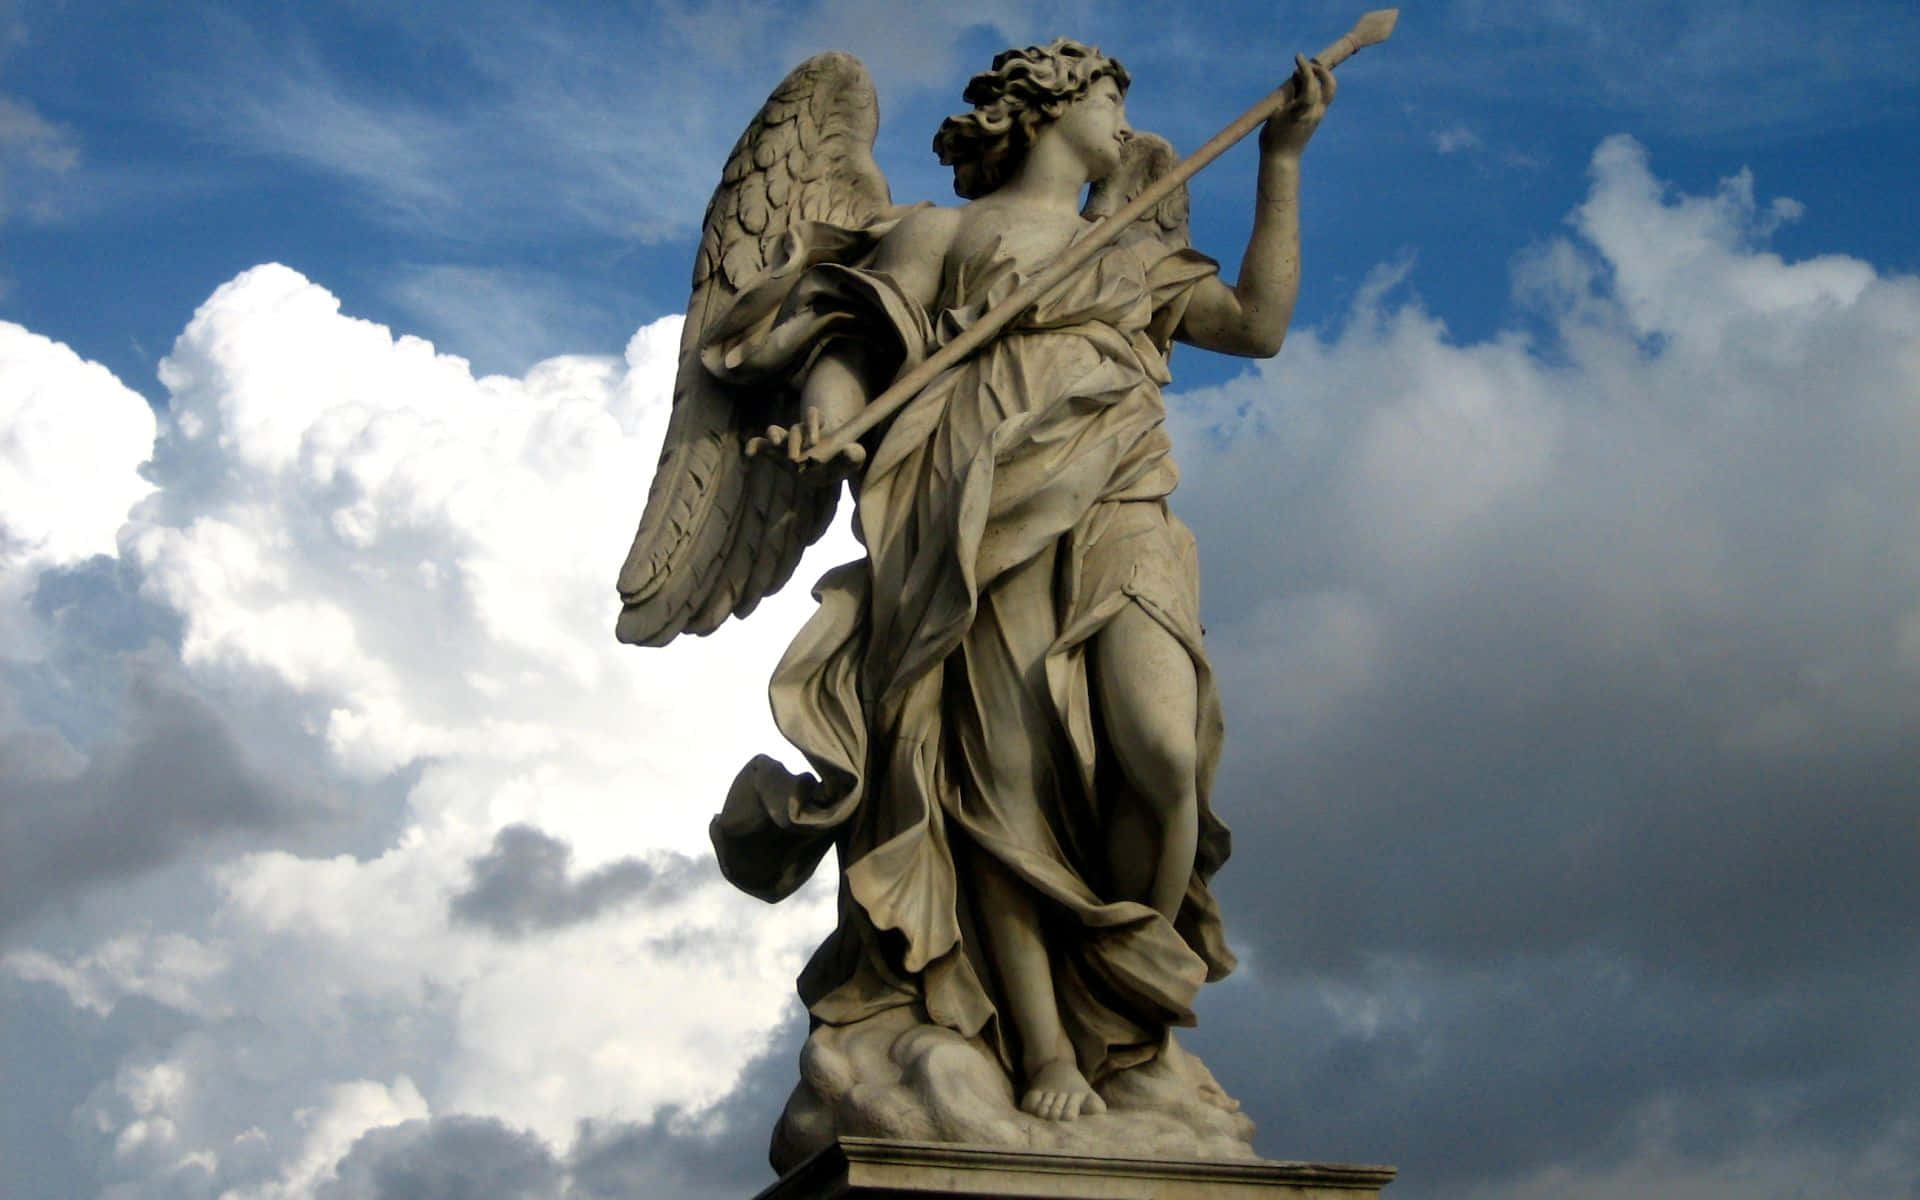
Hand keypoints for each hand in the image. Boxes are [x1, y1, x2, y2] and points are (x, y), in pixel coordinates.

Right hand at [745, 406, 867, 479]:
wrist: (825, 470)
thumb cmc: (839, 462)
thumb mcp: (852, 459)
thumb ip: (855, 455)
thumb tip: (850, 449)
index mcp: (818, 428)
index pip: (812, 416)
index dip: (812, 423)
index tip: (815, 441)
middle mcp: (800, 431)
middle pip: (795, 428)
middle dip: (795, 441)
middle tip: (797, 459)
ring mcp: (786, 441)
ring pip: (775, 430)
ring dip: (774, 436)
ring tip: (774, 445)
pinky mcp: (775, 452)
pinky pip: (761, 445)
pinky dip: (754, 446)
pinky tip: (749, 455)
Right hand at [1258, 54, 1335, 157]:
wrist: (1282, 160)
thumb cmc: (1273, 138)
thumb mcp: (1276, 113)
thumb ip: (1288, 96)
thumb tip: (1297, 80)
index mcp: (1304, 109)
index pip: (1310, 81)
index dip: (1305, 66)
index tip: (1298, 56)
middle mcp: (1316, 111)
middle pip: (1329, 84)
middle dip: (1321, 70)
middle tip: (1308, 64)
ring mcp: (1319, 116)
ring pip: (1329, 91)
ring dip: (1321, 78)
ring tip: (1306, 73)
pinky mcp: (1317, 119)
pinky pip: (1322, 98)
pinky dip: (1317, 87)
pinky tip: (1304, 86)